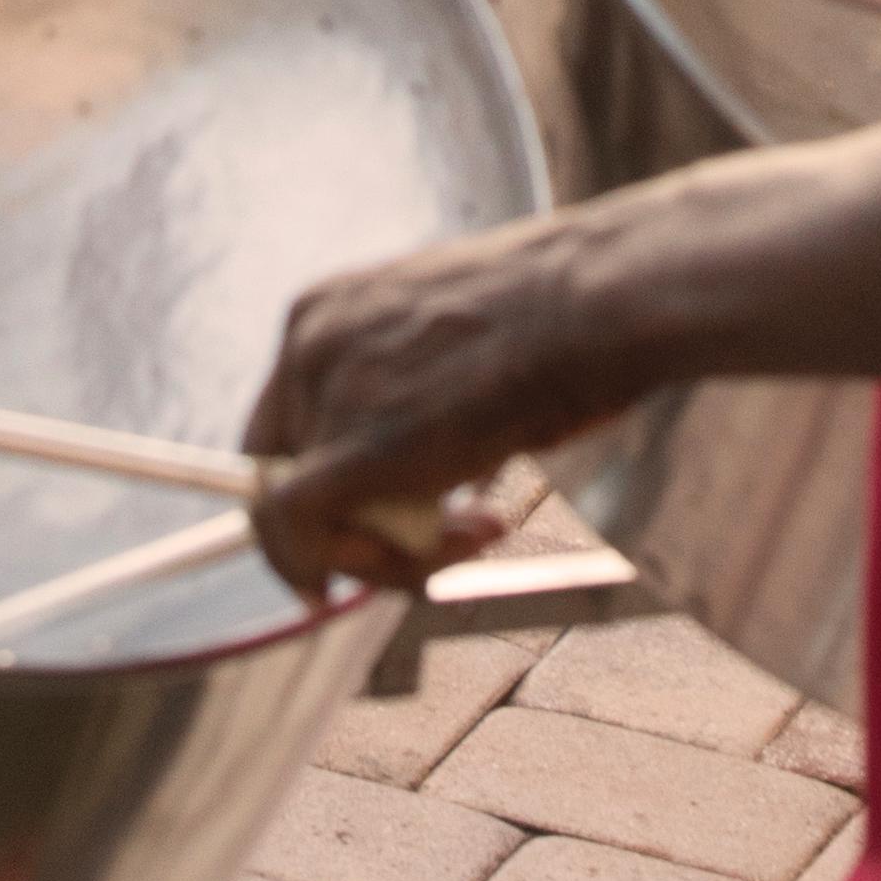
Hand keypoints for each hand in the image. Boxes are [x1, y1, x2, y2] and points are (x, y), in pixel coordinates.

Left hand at [242, 203, 658, 597]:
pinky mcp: (351, 450)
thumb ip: (415, 400)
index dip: (311, 483)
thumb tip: (417, 484)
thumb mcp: (460, 349)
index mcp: (329, 309)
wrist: (596, 306)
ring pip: (302, 513)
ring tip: (484, 532)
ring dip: (387, 551)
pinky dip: (317, 566)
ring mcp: (326, 394)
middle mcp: (309, 344)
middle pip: (286, 470)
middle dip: (354, 524)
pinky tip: (401, 575)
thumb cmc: (562, 322)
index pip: (284, 420)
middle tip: (444, 539)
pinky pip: (295, 529)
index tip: (354, 527)